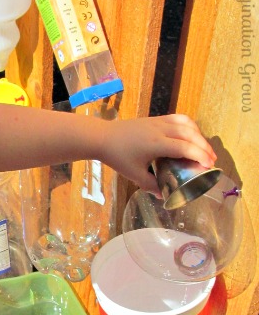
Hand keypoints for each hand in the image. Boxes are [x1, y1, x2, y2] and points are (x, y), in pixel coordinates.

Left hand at [100, 114, 216, 195]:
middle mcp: (160, 130)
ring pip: (187, 124)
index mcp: (156, 144)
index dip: (199, 155)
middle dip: (204, 147)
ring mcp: (159, 122)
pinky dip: (190, 126)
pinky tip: (193, 135)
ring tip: (205, 148)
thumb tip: (164, 195)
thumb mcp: (134, 175)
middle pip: (190, 135)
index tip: (209, 165)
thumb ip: (151, 186)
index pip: (184, 148)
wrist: (103, 137)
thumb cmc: (117, 156)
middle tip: (212, 161)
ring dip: (199, 135)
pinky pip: (179, 118)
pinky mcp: (156, 118)